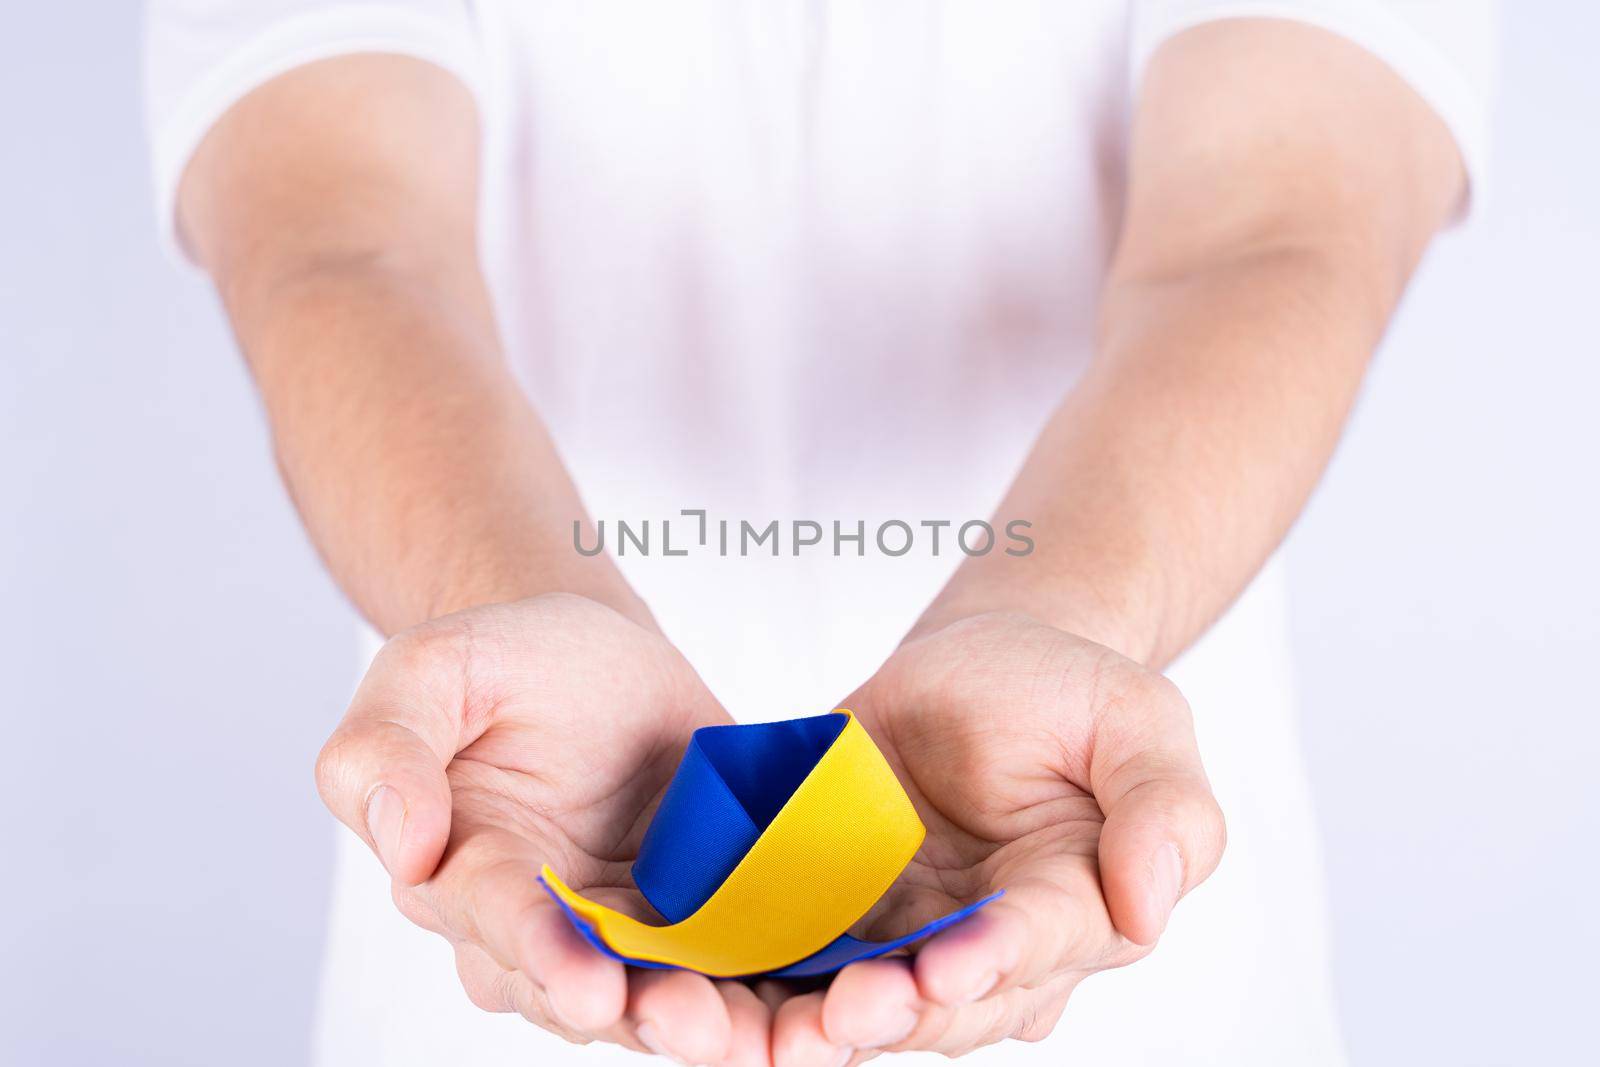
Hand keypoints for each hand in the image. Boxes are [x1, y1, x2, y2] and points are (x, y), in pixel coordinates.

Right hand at [315, 593, 772, 1065]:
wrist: (598, 661)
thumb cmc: (506, 663)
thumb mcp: (431, 671)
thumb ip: (386, 748)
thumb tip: (400, 848)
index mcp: (466, 875)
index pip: (501, 924)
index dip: (545, 956)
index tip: (587, 984)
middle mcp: (542, 929)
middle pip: (589, 989)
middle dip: (645, 1014)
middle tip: (700, 1031)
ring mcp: (627, 934)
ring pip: (664, 998)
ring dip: (716, 1027)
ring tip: (763, 1043)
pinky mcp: (700, 920)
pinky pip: (735, 968)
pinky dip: (773, 995)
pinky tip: (817, 1015)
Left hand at [767, 612, 1225, 1063]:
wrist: (971, 667)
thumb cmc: (1063, 690)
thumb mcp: (1135, 717)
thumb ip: (1164, 805)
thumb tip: (1151, 906)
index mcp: (1079, 905)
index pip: (1041, 941)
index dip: (998, 956)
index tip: (952, 963)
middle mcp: (996, 945)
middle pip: (954, 998)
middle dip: (903, 1010)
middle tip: (849, 1014)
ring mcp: (915, 937)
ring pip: (879, 1001)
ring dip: (834, 1025)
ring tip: (790, 1038)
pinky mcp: (845, 917)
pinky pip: (809, 961)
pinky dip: (775, 986)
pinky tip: (736, 1003)